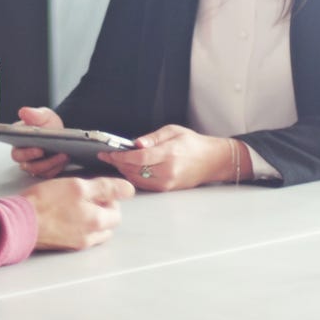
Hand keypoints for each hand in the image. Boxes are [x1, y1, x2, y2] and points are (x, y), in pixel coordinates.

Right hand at [9, 106, 68, 178]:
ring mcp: (34, 165)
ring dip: (53, 164)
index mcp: (18, 144)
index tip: (39, 149)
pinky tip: (65, 159)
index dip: (27, 154)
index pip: (17, 154)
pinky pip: (50, 173)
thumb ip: (34, 114)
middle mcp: (24, 157)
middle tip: (56, 154)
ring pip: (40, 171)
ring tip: (64, 154)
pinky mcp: (45, 171)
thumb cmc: (48, 124)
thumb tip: (23, 112)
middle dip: (42, 162)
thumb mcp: (43, 116)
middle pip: (28, 166)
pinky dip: (58, 167)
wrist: (60, 133)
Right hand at [21, 176, 133, 249]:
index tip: (95, 189)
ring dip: (91, 218)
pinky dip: (78, 226)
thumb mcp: (78, 186)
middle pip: (107, 223)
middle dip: (101, 209)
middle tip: (84, 196)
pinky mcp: (64, 245)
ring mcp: (77, 243)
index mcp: (97, 221)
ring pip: (94, 231)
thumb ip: (106, 187)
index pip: (117, 212)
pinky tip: (64, 215)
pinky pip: (80, 236)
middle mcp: (90, 236)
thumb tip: (129, 190)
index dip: (109, 198)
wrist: (19, 221)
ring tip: (73, 205)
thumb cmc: (45, 203)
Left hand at [98, 124, 230, 190]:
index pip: (138, 157)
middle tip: (107, 156)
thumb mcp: (173, 131)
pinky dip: (133, 177)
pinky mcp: (167, 189)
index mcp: (169, 154)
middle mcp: (167, 171)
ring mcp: (167, 182)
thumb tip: (136, 143)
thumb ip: (153, 137)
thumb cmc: (193, 144)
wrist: (212, 160)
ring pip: (136, 179)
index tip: (109, 152)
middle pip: (134, 170)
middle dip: (117, 163)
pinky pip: (144, 184)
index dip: (120, 156)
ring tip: (115, 161)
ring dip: (123, 171)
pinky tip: (128, 169)